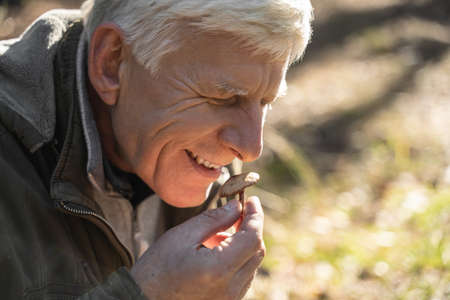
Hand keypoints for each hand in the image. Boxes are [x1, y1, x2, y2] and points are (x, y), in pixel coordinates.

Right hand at [130, 196, 264, 299]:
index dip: (255, 216)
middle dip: (250, 228)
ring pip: (252, 264)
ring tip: (216, 235)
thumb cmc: (157, 268)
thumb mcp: (182, 236)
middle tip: (235, 212)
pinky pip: (244, 277)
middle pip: (257, 251)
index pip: (253, 238)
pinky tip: (216, 252)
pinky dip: (237, 259)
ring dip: (242, 244)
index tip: (250, 200)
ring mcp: (231, 299)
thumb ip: (214, 219)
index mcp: (219, 269)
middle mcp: (230, 288)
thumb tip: (237, 206)